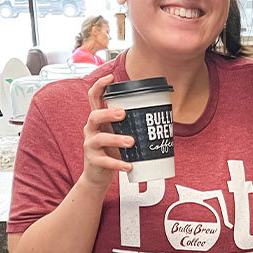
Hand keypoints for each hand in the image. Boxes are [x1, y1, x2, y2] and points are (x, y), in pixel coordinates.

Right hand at [82, 74, 133, 189]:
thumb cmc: (112, 149)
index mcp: (99, 119)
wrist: (98, 174)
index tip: (110, 78)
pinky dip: (118, 163)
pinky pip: (105, 161)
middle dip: (108, 113)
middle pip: (94, 116)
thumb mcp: (119, 132)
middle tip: (123, 113)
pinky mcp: (93, 161)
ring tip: (131, 142)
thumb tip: (161, 111)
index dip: (99, 86)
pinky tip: (129, 165)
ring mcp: (90, 145)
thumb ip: (131, 122)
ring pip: (100, 138)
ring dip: (116, 139)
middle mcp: (91, 129)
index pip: (94, 98)